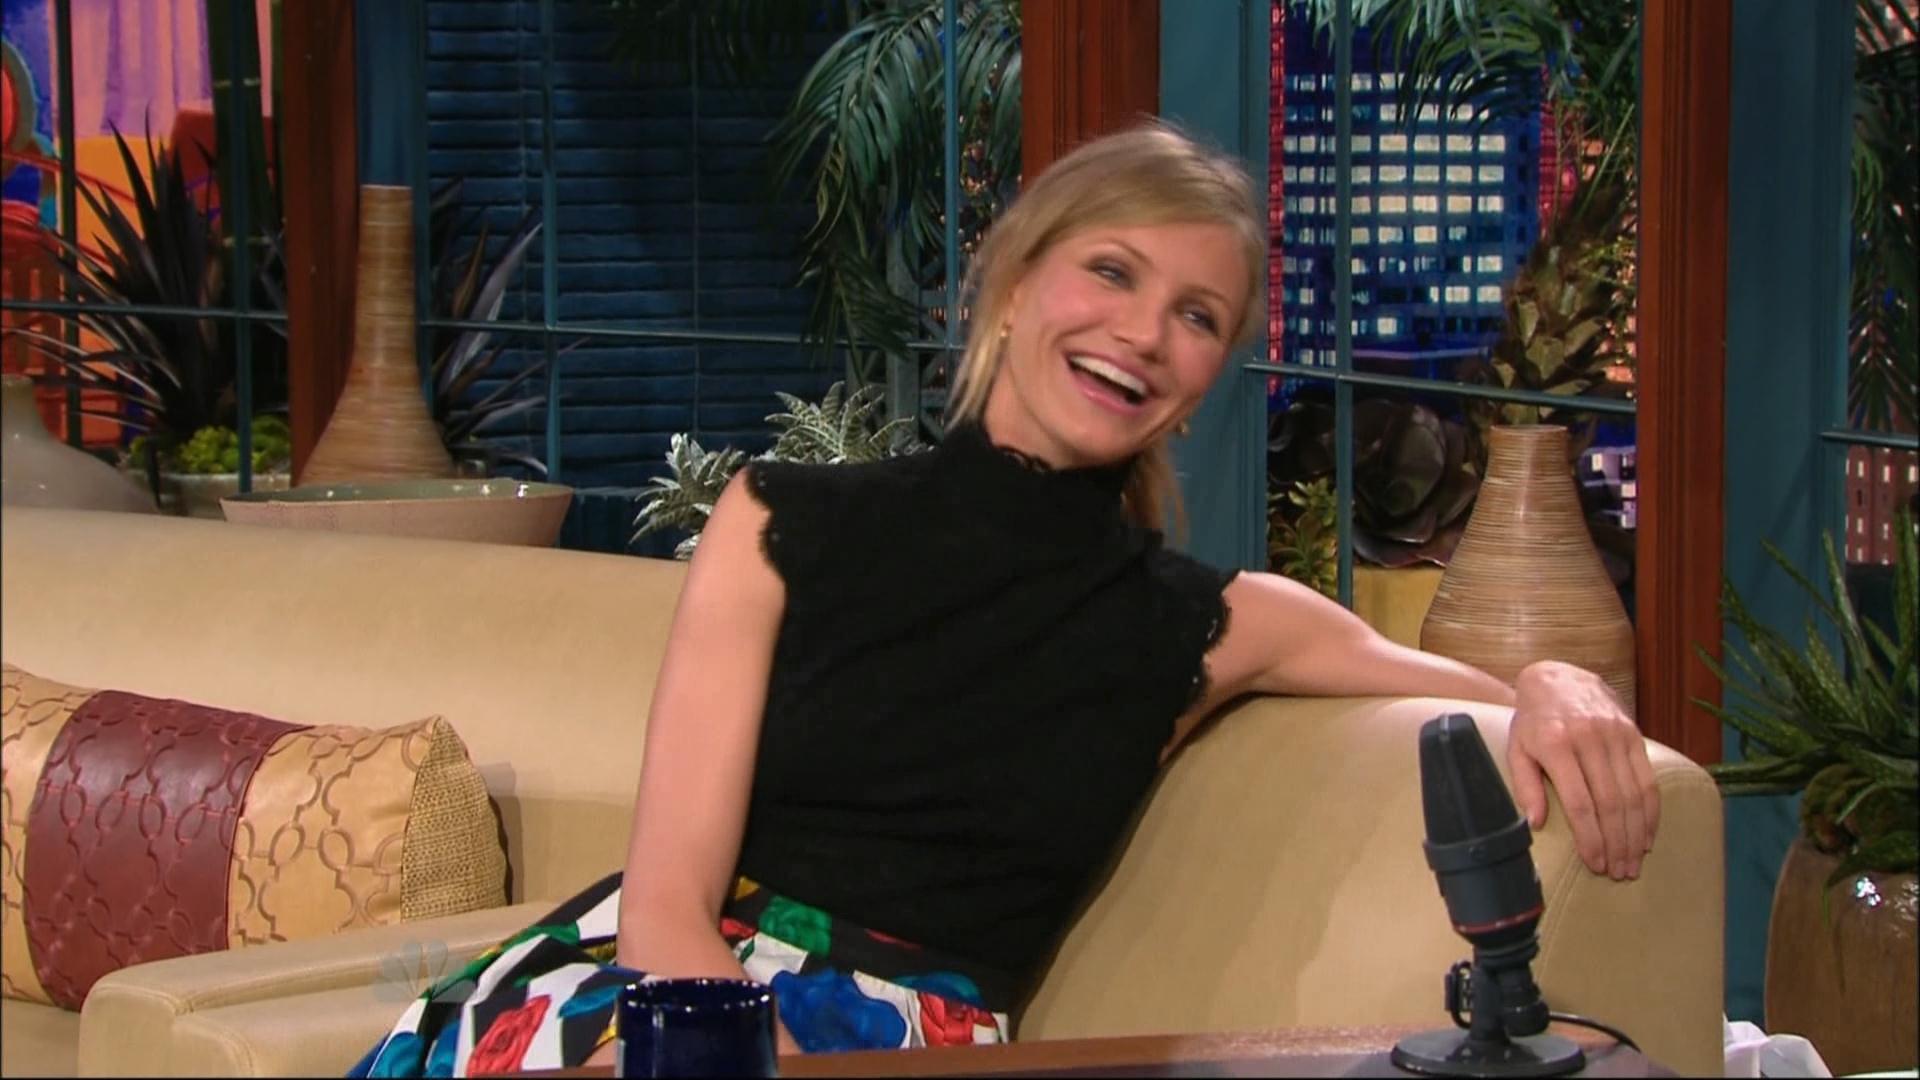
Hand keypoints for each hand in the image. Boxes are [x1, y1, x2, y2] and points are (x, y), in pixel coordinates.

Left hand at [1505, 660, 1659, 879]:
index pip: (1580, 803)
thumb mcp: (1517, 749)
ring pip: (1633, 795)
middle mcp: (1589, 739)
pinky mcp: (1634, 735)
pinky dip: (1650, 812)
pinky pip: (1647, 779)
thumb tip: (1535, 824)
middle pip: (1611, 803)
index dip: (1590, 838)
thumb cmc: (1533, 722)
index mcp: (1556, 745)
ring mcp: (1615, 735)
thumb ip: (1525, 786)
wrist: (1559, 678)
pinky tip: (1647, 835)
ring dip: (1636, 834)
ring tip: (1634, 863)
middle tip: (1619, 873)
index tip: (1595, 864)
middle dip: (1617, 844)